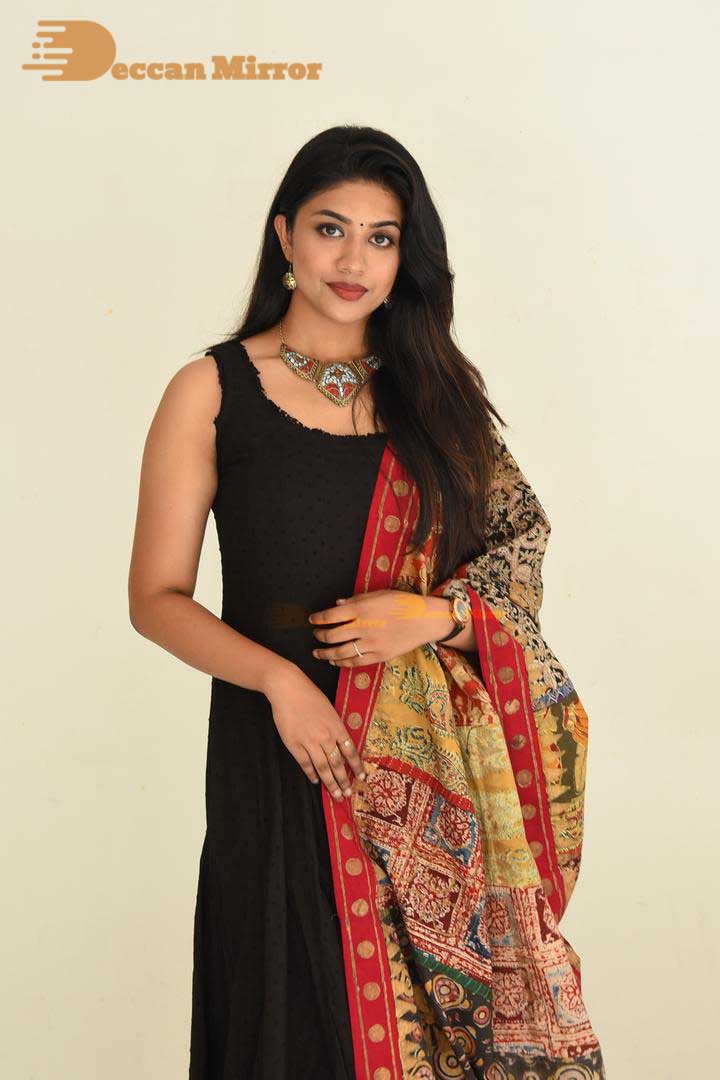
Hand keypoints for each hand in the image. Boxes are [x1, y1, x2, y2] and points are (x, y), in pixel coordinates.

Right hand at [264, 666, 365, 800]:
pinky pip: (305, 764)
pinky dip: (311, 774)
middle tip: (348, 794)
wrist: (288, 689)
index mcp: (336, 726)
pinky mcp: (294, 744)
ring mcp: (309, 741)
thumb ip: (335, 728)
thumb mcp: (329, 710)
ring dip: (330, 783)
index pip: (351, 751)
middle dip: (344, 781)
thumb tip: (342, 745)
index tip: (362, 777)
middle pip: (337, 764)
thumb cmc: (310, 696)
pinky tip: (316, 781)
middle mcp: (325, 736)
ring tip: (336, 794)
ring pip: (323, 768)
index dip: (357, 766)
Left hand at [308, 588, 444, 667]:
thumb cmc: (403, 603)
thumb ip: (356, 600)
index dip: (318, 618)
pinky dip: (342, 663)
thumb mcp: (379, 594)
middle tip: (315, 635)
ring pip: (341, 652)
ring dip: (325, 653)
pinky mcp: (379, 655)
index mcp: (362, 609)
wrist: (426, 620)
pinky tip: (335, 661)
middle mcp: (363, 627)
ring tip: (318, 653)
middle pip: (332, 635)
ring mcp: (371, 643)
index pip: (331, 615)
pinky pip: (356, 662)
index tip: (312, 619)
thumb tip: (337, 604)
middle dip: (319, 636)